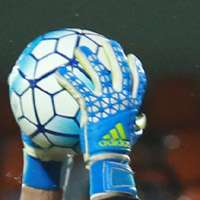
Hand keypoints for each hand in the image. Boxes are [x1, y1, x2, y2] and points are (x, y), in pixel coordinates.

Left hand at [57, 40, 146, 198]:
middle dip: (114, 53)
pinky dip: (69, 79)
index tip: (131, 58)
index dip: (135, 68)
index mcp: (132, 104)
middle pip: (119, 69)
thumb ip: (135, 127)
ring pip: (98, 72)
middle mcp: (122, 98)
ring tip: (79, 49)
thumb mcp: (131, 136)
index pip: (138, 81)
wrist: (110, 156)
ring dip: (89, 59)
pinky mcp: (92, 105)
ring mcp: (108, 100)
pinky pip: (78, 88)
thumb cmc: (118, 150)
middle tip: (107, 43)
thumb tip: (139, 125)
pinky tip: (60, 72)